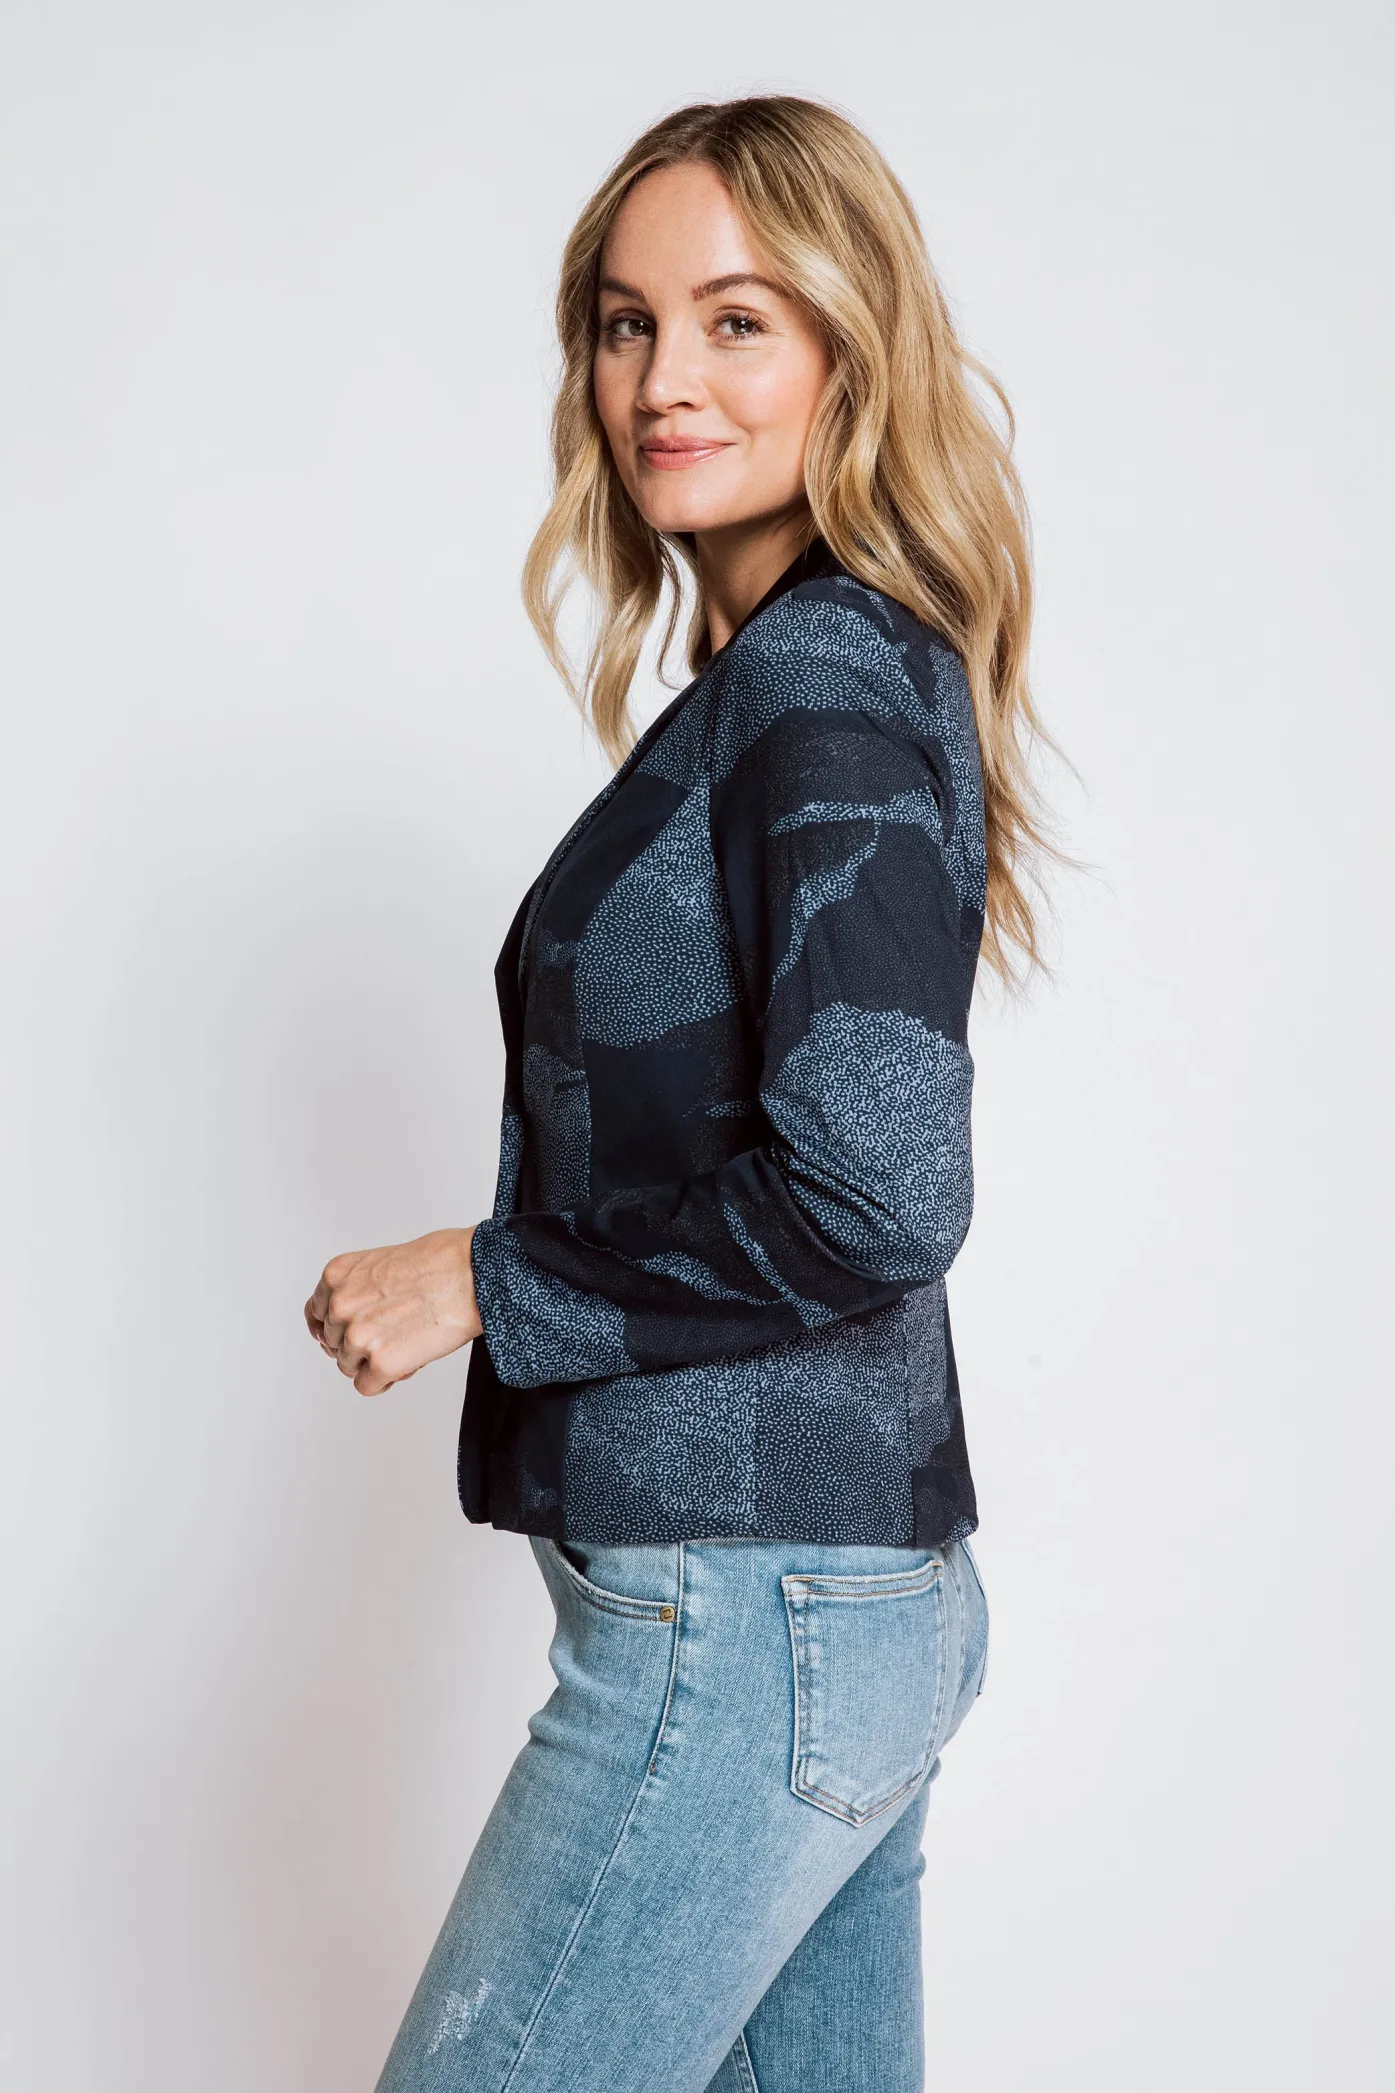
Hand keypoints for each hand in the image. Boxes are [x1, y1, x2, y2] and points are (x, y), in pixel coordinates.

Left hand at [304, 1227, 482, 1395]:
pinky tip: (406, 1364)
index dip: (334, 1328)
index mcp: (338, 1275)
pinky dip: (385, 1381)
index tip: (343, 1336)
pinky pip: (367, 1386)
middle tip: (390, 1336)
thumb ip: (360, 1287)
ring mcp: (358, 1336)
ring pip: (349, 1366)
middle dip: (358, 1345)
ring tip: (406, 1345)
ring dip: (373, 1363)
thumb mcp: (383, 1261)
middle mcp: (340, 1305)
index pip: (315, 1313)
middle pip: (333, 1343)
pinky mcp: (381, 1363)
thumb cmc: (443, 1261)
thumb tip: (358, 1314)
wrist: (474, 1275)